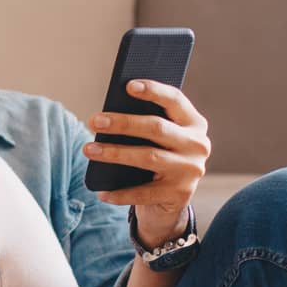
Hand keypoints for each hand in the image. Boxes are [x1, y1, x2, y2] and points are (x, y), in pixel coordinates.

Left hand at [84, 79, 211, 244]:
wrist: (171, 200)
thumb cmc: (158, 157)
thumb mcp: (159, 139)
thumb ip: (146, 123)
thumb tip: (110, 114)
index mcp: (194, 123)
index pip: (175, 100)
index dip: (153, 91)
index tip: (128, 86)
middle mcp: (197, 145)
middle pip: (157, 128)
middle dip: (123, 123)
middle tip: (94, 121)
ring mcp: (190, 171)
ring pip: (148, 157)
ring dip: (114, 153)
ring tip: (89, 149)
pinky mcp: (179, 194)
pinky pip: (144, 193)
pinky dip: (120, 193)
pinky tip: (100, 191)